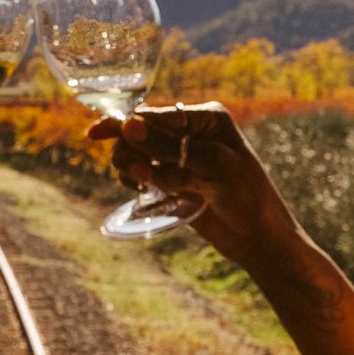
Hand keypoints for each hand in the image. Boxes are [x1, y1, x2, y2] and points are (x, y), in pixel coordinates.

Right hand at [88, 103, 298, 268]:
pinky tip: (142, 190)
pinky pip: (141, 173)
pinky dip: (135, 180)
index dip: (123, 123)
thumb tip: (129, 125)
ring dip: (130, 166)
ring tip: (141, 184)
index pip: (155, 115)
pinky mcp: (173, 181)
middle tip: (132, 173)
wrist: (260, 239)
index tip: (94, 134)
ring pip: (135, 153)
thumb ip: (167, 146)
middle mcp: (191, 133)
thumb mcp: (211, 165)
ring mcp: (180, 158)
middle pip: (139, 132)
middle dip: (128, 150)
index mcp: (206, 118)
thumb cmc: (247, 195)